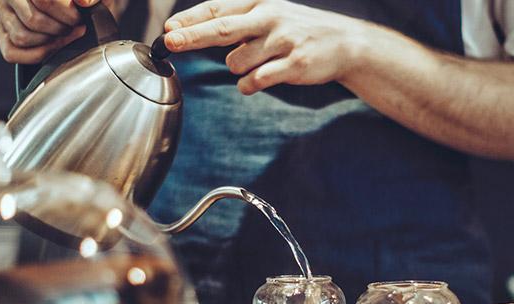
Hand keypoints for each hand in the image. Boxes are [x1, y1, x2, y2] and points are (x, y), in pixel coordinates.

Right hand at [0, 0, 126, 63]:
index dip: (66, 14)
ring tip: (65, 36)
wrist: (65, 11)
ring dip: (49, 42)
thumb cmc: (71, 3)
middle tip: (73, 29)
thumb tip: (84, 2)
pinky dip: (37, 54)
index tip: (79, 19)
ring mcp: (3, 18)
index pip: (44, 1)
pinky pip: (13, 53)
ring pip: (22, 37)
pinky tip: (54, 47)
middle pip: (33, 20)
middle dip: (60, 30)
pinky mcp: (3, 38)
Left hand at [163, 0, 368, 94]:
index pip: (219, 8)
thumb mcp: (268, 13)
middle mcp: (270, 18)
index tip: (169, 28)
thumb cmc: (297, 30)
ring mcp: (283, 41)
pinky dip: (250, 84)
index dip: (191, 19)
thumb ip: (234, 20)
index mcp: (260, 3)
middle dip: (194, 35)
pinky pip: (256, 80)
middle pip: (223, 28)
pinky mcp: (294, 65)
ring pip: (237, 62)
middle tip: (172, 41)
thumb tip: (189, 27)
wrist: (344, 43)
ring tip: (259, 62)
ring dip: (238, 68)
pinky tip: (259, 80)